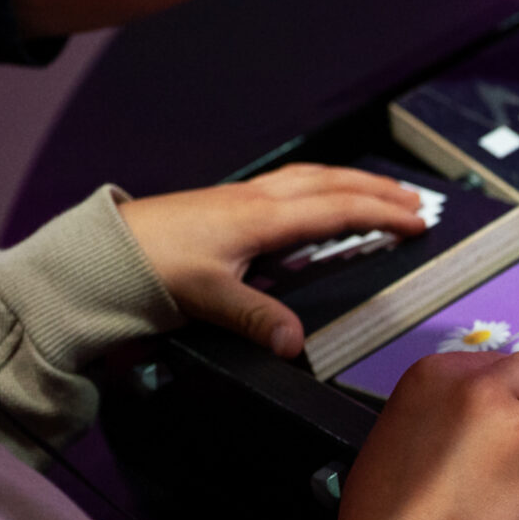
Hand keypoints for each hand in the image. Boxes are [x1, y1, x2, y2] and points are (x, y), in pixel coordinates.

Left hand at [119, 164, 426, 357]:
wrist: (101, 251)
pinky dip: (319, 183)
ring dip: (350, 180)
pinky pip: (289, 182)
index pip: (336, 209)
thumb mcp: (208, 298)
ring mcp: (241, 195)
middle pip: (331, 182)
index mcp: (261, 218)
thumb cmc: (151, 268)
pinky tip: (319, 194)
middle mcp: (256, 199)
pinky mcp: (226, 201)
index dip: (381, 214)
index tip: (417, 222)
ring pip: (310, 176)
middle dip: (377, 189)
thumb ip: (257, 318)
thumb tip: (294, 343)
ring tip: (379, 190)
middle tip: (415, 199)